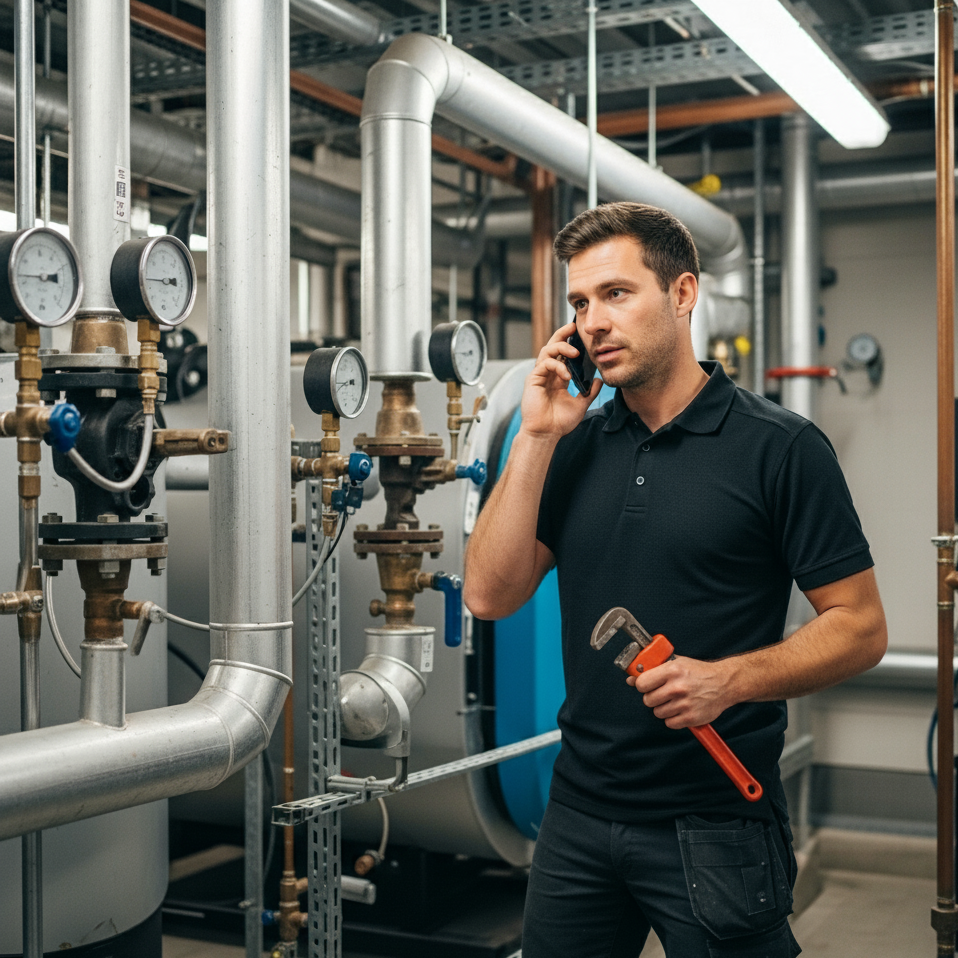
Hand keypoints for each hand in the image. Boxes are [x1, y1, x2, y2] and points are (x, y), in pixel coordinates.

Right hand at [520, 322, 602, 438]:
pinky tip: (566, 374)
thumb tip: (600, 381)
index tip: (580, 334)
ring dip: (561, 347)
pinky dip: (557, 365)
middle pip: (552, 346)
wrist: (546, 434)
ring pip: (546, 351)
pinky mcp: (533, 380)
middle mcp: (548, 374)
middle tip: (572, 326)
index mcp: (558, 377)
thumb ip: (590, 393)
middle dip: (562, 334)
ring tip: (575, 352)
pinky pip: (544, 364)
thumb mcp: (581, 405)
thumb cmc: (559, 422)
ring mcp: (539, 376)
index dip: (570, 342)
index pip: (563, 354)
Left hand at [627, 656, 731, 728]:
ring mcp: (685, 704)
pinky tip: (681, 709)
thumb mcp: (676, 662)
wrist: (725, 683)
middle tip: (663, 693)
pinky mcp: (691, 718)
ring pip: (658, 712)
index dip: (642, 685)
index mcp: (672, 670)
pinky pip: (669, 723)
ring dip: (663, 708)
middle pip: (648, 700)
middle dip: (653, 697)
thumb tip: (631, 679)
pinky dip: (673, 719)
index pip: (641, 683)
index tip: (647, 685)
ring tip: (674, 700)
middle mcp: (677, 687)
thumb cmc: (699, 672)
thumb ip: (653, 669)